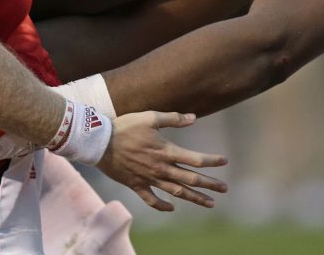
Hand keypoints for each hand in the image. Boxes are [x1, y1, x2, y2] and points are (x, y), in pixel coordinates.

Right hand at [96, 111, 227, 211]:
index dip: (211, 161)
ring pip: (176, 192)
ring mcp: (149, 179)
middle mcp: (160, 168)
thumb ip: (173, 119)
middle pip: (190, 179)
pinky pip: (152, 200)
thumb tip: (193, 117)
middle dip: (209, 184)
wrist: (99, 143)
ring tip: (209, 203)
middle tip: (224, 189)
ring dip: (194, 198)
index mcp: (165, 151)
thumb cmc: (125, 127)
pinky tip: (172, 208)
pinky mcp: (137, 185)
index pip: (195, 159)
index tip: (224, 161)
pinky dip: (163, 206)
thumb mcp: (150, 117)